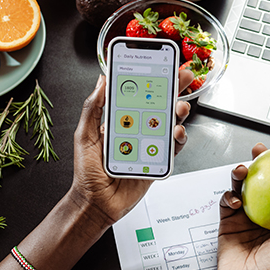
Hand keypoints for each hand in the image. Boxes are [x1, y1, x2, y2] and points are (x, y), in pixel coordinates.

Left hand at [68, 71, 193, 225]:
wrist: (96, 204)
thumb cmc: (87, 173)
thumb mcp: (84, 135)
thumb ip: (93, 108)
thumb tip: (101, 81)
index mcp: (120, 120)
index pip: (139, 94)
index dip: (152, 79)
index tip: (162, 65)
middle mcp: (137, 130)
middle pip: (160, 104)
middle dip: (175, 89)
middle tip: (185, 77)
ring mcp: (149, 145)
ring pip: (170, 123)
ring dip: (179, 112)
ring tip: (180, 108)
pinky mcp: (157, 162)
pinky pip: (173, 148)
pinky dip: (179, 138)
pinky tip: (176, 133)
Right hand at [217, 143, 269, 269]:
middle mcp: (263, 213)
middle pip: (263, 181)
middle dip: (262, 162)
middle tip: (262, 151)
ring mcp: (245, 216)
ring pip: (242, 186)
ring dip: (241, 173)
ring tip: (244, 169)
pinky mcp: (227, 221)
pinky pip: (226, 201)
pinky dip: (229, 195)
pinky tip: (236, 198)